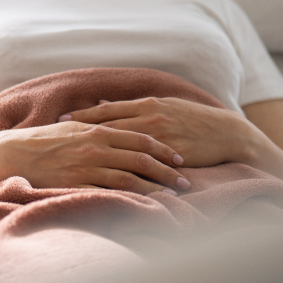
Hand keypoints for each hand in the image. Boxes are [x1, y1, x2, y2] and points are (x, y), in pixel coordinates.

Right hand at [0, 121, 190, 194]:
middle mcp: (96, 146)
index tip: (179, 159)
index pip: (140, 137)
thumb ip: (94, 124)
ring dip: (155, 188)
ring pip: (131, 177)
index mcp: (97, 129)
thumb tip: (112, 124)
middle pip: (142, 159)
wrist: (10, 154)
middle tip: (186, 182)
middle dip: (167, 171)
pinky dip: (129, 200)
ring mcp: (87, 167)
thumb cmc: (40, 141)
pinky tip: (143, 208)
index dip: (163, 149)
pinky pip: (109, 194)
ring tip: (173, 197)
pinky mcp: (76, 185)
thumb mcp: (70, 125)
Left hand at [59, 97, 253, 167]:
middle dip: (81, 132)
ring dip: (98, 153)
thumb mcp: (161, 106)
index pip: (106, 110)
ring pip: (122, 146)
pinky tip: (106, 177)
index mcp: (146, 105)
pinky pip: (143, 164)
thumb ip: (130, 108)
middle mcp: (150, 118)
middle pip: (108, 126)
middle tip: (56, 138)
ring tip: (75, 161)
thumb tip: (101, 106)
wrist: (225, 132)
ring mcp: (160, 136)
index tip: (59, 120)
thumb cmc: (190, 120)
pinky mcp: (170, 154)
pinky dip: (125, 170)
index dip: (82, 116)